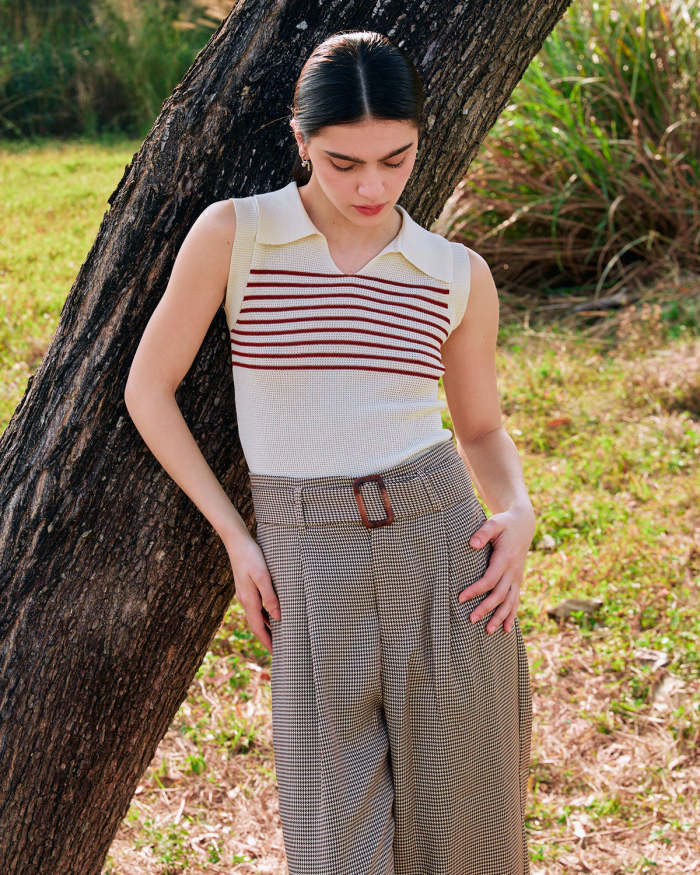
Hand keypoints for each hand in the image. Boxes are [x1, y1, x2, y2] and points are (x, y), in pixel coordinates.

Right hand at [224, 533, 280, 653]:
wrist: (236, 541)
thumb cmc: (251, 556)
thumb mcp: (263, 576)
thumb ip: (270, 597)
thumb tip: (278, 617)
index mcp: (249, 600)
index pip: (258, 627)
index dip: (267, 641)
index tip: (275, 654)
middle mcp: (245, 600)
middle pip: (256, 624)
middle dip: (267, 637)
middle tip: (279, 649)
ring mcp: (244, 594)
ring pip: (256, 616)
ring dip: (266, 626)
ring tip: (279, 634)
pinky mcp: (246, 587)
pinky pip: (256, 606)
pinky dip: (264, 614)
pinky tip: (272, 613)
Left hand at [457, 503, 534, 633]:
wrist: (523, 524)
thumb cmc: (504, 523)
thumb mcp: (494, 522)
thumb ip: (483, 532)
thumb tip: (472, 544)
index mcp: (506, 558)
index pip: (490, 579)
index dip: (476, 590)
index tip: (460, 598)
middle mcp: (513, 570)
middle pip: (500, 594)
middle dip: (486, 608)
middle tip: (471, 619)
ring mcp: (517, 577)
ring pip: (510, 601)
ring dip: (500, 617)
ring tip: (488, 631)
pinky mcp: (518, 580)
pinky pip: (515, 600)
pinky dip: (511, 615)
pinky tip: (506, 629)